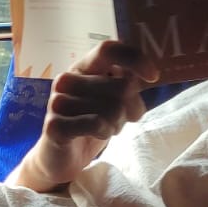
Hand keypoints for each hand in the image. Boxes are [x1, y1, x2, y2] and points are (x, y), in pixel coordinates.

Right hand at [8, 40, 159, 192]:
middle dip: (130, 107)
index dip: (135, 59)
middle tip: (120, 119)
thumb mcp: (113, 100)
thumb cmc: (90, 123)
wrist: (60, 157)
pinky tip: (95, 134)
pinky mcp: (54, 125)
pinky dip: (104, 132)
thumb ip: (127, 85)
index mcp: (82, 67)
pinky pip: (96, 123)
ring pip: (112, 108)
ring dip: (116, 123)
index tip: (153, 77)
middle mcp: (66, 79)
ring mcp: (57, 101)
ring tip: (105, 128)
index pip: (109, 49)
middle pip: (121, 85)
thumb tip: (139, 78)